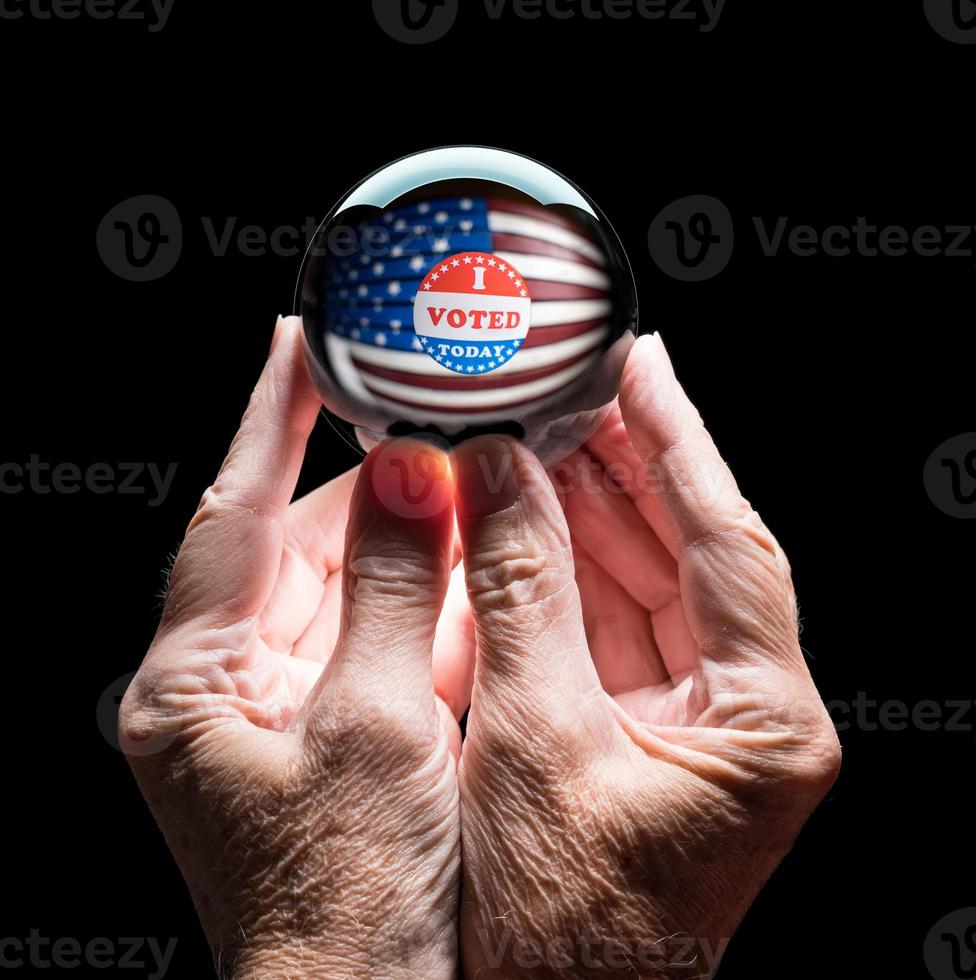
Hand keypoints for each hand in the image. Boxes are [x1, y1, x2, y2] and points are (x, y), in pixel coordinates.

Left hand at [120, 317, 472, 979]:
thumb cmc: (350, 907)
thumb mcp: (372, 731)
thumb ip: (386, 589)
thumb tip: (408, 473)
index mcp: (193, 685)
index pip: (228, 514)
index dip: (268, 417)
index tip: (299, 336)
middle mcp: (226, 689)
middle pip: (299, 547)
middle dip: (372, 487)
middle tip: (435, 423)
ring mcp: (281, 710)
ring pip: (348, 589)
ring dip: (409, 543)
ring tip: (466, 483)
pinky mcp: (333, 731)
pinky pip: (379, 639)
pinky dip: (427, 604)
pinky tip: (475, 572)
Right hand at [453, 333, 840, 978]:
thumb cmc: (557, 933)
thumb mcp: (535, 744)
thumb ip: (519, 595)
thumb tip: (496, 475)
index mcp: (766, 724)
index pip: (730, 541)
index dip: (680, 441)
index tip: (642, 364)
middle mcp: (749, 717)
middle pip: (691, 552)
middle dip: (625, 466)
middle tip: (570, 390)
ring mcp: (700, 723)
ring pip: (647, 582)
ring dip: (589, 510)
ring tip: (538, 439)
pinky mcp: (648, 733)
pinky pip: (614, 624)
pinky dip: (567, 572)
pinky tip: (528, 522)